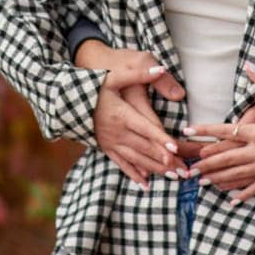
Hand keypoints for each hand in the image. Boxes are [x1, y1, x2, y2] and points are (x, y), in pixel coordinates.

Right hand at [75, 40, 184, 188]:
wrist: (70, 99)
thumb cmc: (95, 85)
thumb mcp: (115, 75)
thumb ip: (139, 73)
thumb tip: (161, 69)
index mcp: (121, 114)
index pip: (145, 128)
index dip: (160, 138)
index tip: (174, 148)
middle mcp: (116, 132)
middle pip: (145, 147)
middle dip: (165, 159)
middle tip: (183, 170)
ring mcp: (111, 142)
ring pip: (136, 159)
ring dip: (155, 169)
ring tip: (173, 177)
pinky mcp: (106, 148)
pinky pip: (121, 164)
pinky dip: (134, 174)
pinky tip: (145, 184)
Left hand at [184, 64, 254, 201]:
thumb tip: (249, 65)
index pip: (224, 130)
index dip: (204, 129)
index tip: (187, 130)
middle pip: (225, 157)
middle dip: (205, 163)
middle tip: (188, 167)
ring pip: (236, 174)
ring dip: (217, 178)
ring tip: (200, 181)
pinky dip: (243, 194)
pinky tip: (231, 199)